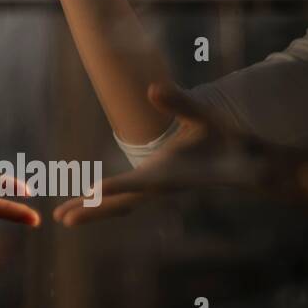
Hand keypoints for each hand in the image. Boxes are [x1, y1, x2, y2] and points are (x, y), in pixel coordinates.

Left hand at [52, 81, 287, 226]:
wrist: (248, 164)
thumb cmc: (227, 139)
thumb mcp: (202, 116)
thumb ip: (179, 102)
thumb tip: (153, 88)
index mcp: (166, 174)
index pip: (132, 182)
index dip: (110, 187)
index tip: (87, 193)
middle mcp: (158, 186)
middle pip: (118, 202)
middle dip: (90, 210)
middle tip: (58, 219)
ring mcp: (157, 188)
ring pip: (119, 203)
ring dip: (93, 210)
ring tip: (63, 217)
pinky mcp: (159, 185)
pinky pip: (126, 198)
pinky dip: (106, 202)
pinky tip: (90, 200)